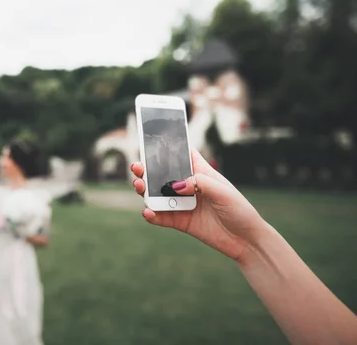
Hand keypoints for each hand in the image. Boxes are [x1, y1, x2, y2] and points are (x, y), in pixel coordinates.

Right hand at [131, 149, 268, 261]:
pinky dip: (151, 215)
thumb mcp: (223, 191)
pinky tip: (148, 212)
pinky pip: (161, 217)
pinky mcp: (180, 222)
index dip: (168, 148)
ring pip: (157, 194)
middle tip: (137, 168)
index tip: (151, 141)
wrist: (246, 241)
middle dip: (147, 169)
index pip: (182, 155)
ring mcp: (183, 204)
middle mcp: (189, 187)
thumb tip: (174, 185)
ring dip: (145, 190)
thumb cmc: (240, 211)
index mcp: (201, 173)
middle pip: (163, 174)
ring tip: (139, 187)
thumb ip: (199, 183)